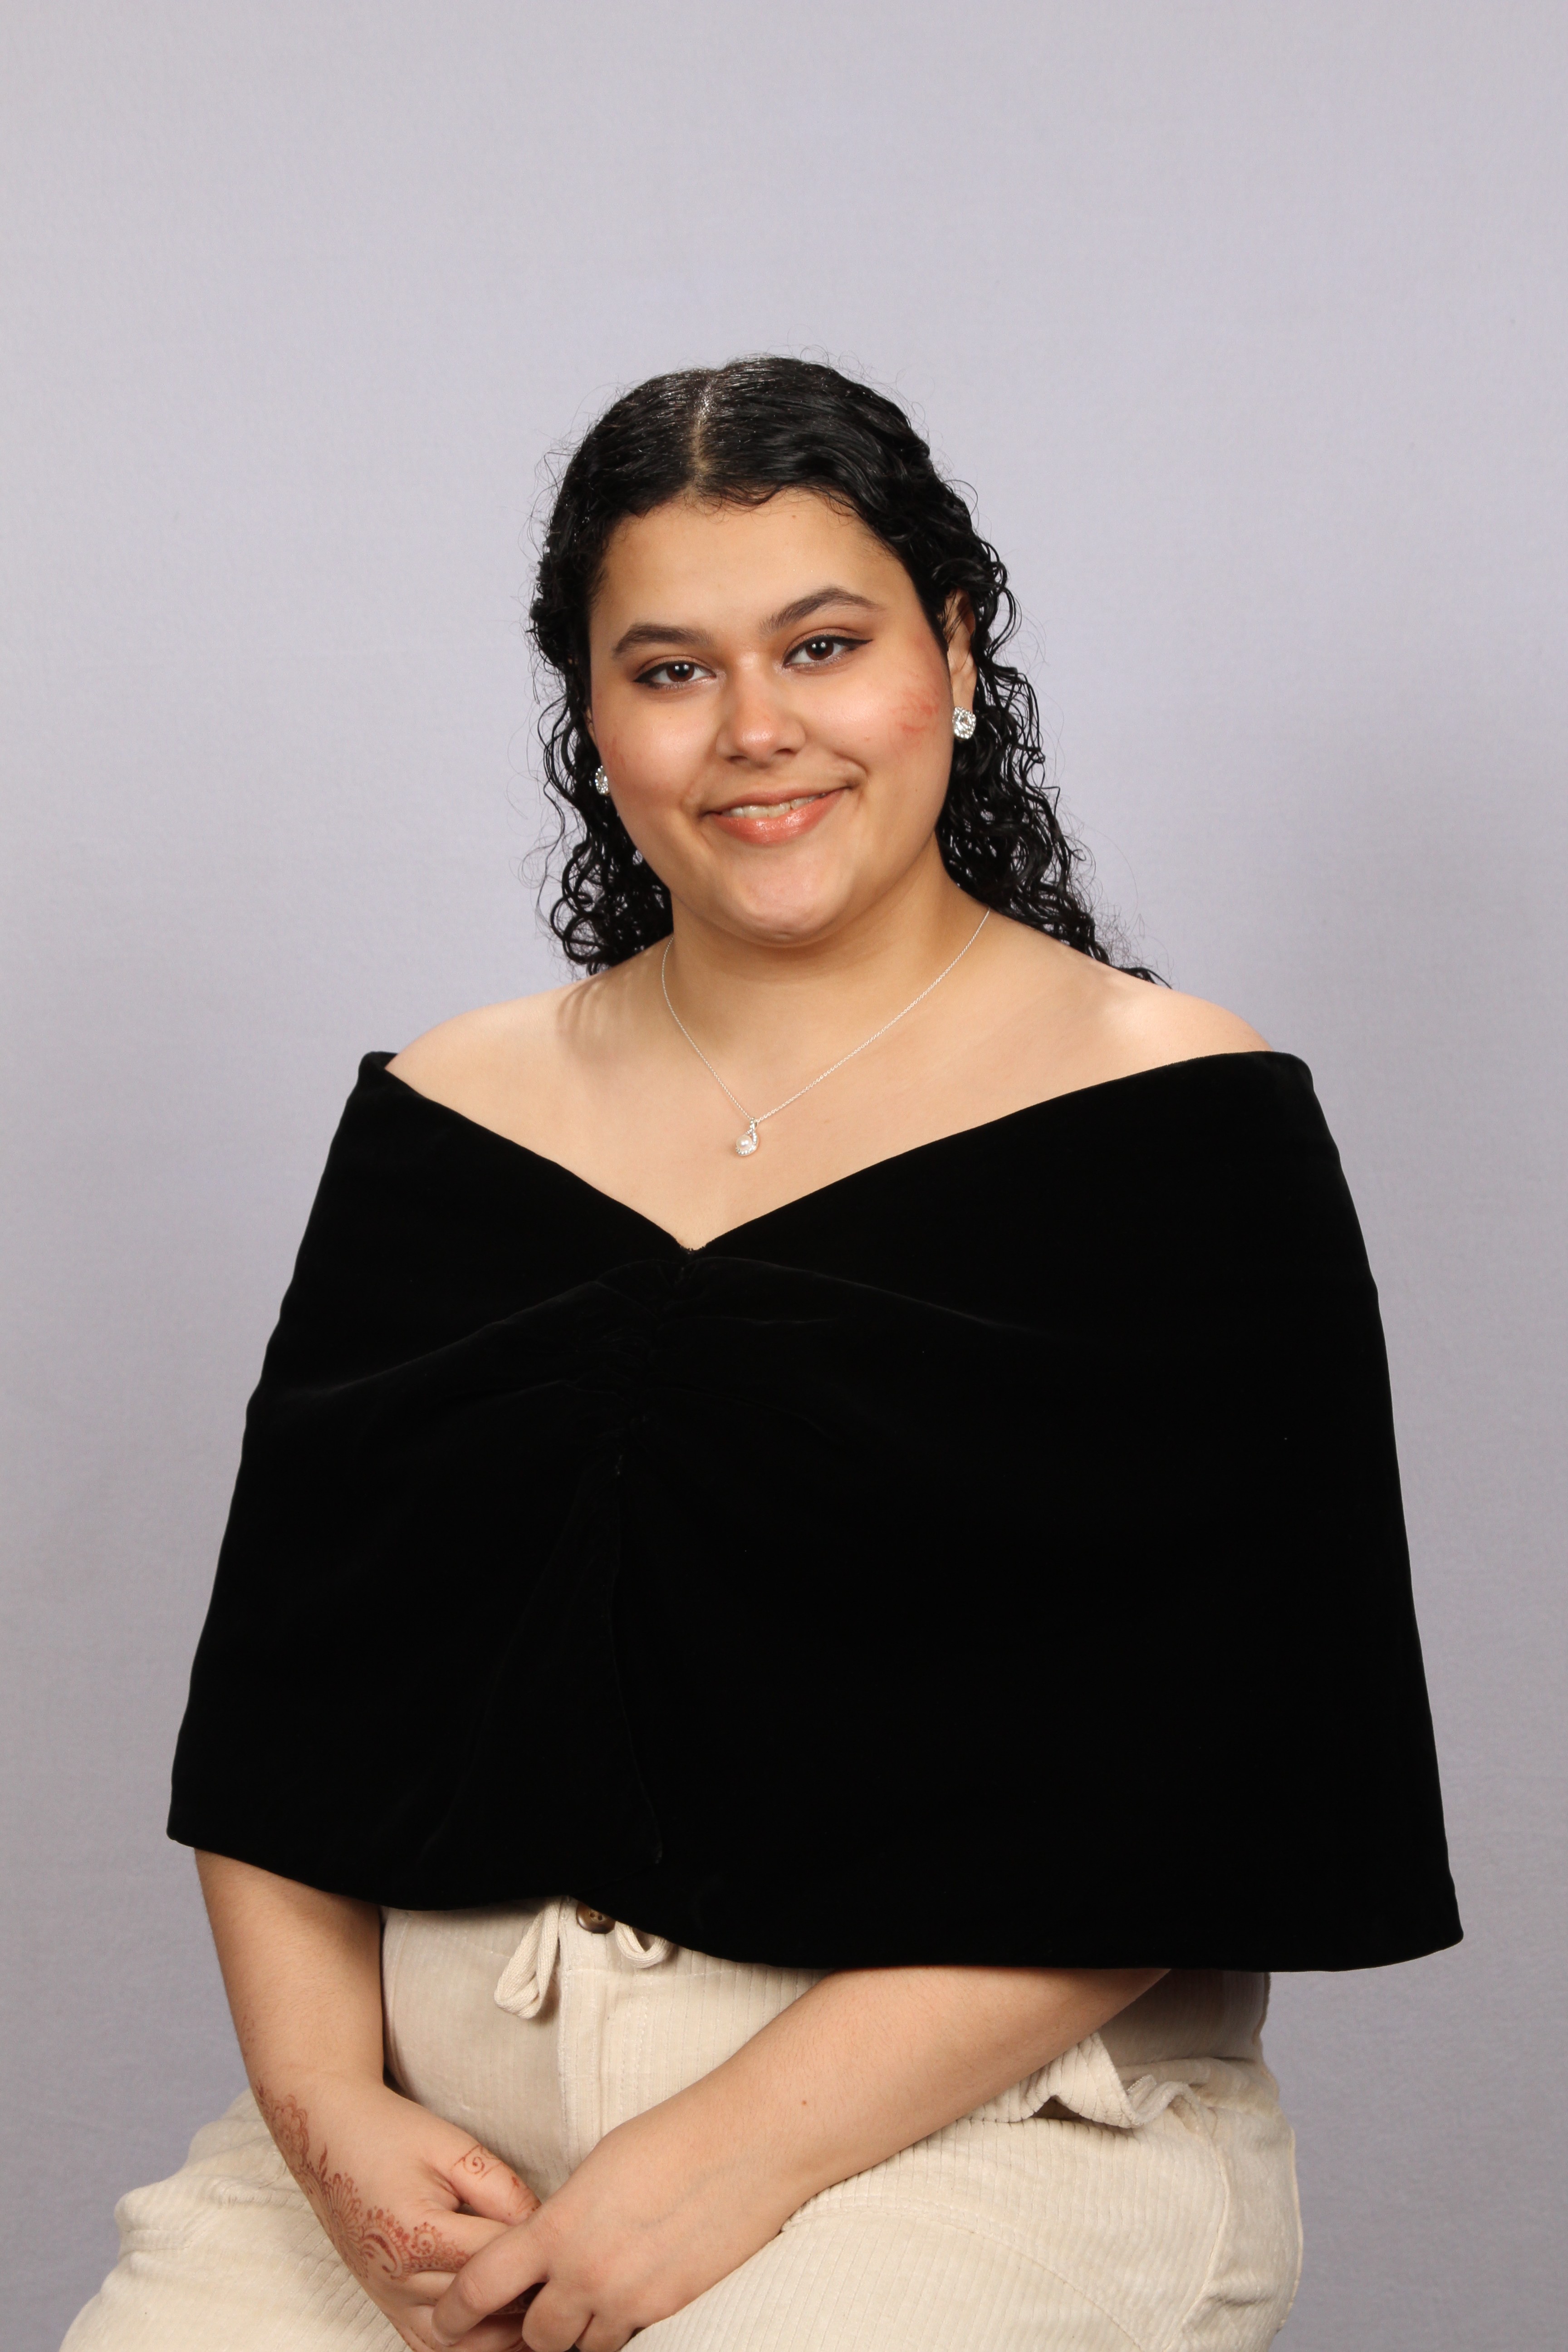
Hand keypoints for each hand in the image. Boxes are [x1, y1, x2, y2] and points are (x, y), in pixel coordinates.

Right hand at [255, 2071, 541, 2351]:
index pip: (496, 2262)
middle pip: (482, 2307)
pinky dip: (470, 2346)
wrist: (330, 2137)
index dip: (538, 2253)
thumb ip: (503, 2190)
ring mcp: (388, 2298)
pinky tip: (503, 2331)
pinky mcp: (386, 2305)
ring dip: (504, 2336)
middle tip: (566, 2282)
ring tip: (543, 2312)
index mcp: (417, 2234)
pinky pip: (432, 2347)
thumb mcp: (456, 2147)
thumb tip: (544, 2227)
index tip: (572, 2246)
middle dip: (528, 2296)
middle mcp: (398, 2278)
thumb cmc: (391, 2135)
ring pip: (460, 2344)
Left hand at [429, 2074, 803, 2351]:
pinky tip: (627, 2302)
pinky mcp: (669, 2310)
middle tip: (533, 2314)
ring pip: (581, 2348)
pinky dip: (619, 2329)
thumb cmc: (671, 2138)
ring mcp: (629, 2298)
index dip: (455, 2314)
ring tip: (585, 2306)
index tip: (445, 2323)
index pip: (481, 2286)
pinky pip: (627, 2340)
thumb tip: (550, 2244)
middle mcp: (586, 2273)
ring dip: (577, 2335)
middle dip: (530, 2329)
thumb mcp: (596, 2170)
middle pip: (535, 2337)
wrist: (745, 2144)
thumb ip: (565, 2217)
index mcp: (558, 2228)